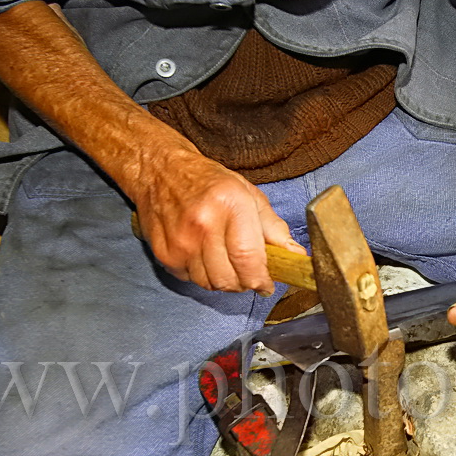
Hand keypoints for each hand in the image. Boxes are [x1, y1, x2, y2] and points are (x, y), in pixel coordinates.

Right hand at [129, 136, 305, 294]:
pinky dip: (202, 274)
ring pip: (211, 284)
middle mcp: (203, 225)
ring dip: (223, 279)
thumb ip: (274, 228)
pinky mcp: (165, 254)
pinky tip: (202, 254)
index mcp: (230, 205)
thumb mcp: (249, 195)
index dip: (261, 279)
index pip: (248, 260)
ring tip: (224, 258)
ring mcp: (181, 242)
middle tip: (246, 270)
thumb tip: (295, 255)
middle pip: (230, 279)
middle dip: (244, 282)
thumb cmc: (209, 182)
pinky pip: (191, 280)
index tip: (266, 284)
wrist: (160, 171)